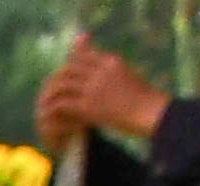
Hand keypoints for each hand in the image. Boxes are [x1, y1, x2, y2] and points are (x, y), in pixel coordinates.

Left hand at [43, 41, 163, 142]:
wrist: (150, 112)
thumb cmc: (145, 98)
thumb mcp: (129, 76)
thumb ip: (113, 72)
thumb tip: (105, 75)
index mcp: (111, 61)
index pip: (83, 56)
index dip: (71, 64)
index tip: (64, 74)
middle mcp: (100, 71)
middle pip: (70, 67)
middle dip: (59, 77)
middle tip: (52, 89)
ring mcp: (93, 88)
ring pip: (63, 84)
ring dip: (53, 93)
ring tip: (48, 102)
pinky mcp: (88, 106)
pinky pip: (63, 103)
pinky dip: (56, 108)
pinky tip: (53, 115)